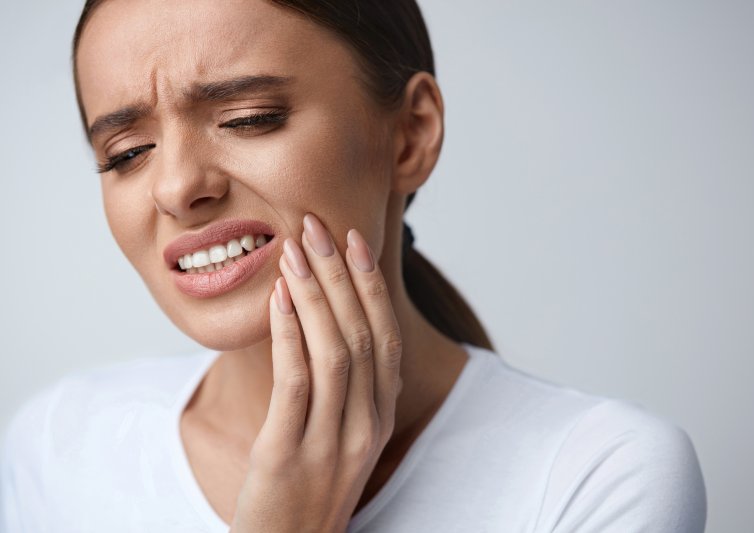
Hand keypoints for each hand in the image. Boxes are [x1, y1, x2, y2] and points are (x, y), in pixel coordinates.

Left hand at [229, 213, 403, 532]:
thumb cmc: (308, 486)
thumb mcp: (339, 434)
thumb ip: (344, 386)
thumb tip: (326, 322)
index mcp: (381, 415)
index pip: (386, 336)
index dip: (369, 284)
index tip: (353, 239)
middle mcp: (367, 424)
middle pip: (362, 333)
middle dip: (340, 273)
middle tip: (317, 225)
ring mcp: (333, 441)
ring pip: (335, 350)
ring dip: (315, 293)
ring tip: (294, 249)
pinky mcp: (290, 455)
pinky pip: (296, 381)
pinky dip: (290, 332)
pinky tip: (279, 298)